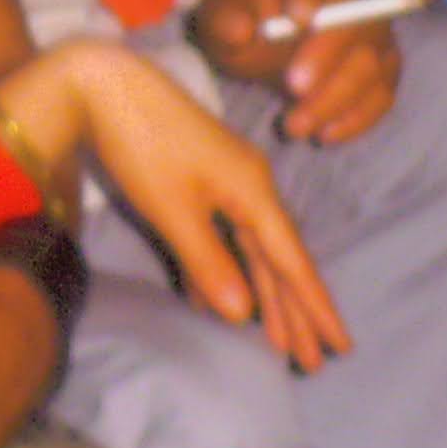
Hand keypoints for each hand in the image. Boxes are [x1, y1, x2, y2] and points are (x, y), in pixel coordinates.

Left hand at [8, 43, 347, 371]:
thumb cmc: (142, 145)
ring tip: (277, 344)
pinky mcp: (201, 181)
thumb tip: (246, 316)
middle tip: (313, 363)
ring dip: (264, 296)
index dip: (316, 307)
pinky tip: (222, 305)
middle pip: (278, 260)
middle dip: (295, 312)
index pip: (293, 262)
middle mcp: (250, 187)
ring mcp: (226, 182)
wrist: (105, 84)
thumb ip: (210, 262)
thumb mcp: (174, 210)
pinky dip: (228, 272)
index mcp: (253, 192)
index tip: (341, 346)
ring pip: (253, 251)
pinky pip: (226, 238)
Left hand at [193, 0, 400, 145]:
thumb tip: (242, 30)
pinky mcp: (383, 70)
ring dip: (339, 98)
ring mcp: (374, 35)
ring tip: (297, 125)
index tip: (296, 17)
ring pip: (374, 63)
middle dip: (328, 59)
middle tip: (293, 89)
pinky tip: (326, 133)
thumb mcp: (222, 14)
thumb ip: (227, 18)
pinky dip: (359, 117)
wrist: (273, 17)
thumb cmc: (247, 15)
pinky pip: (382, 94)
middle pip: (355, 24)